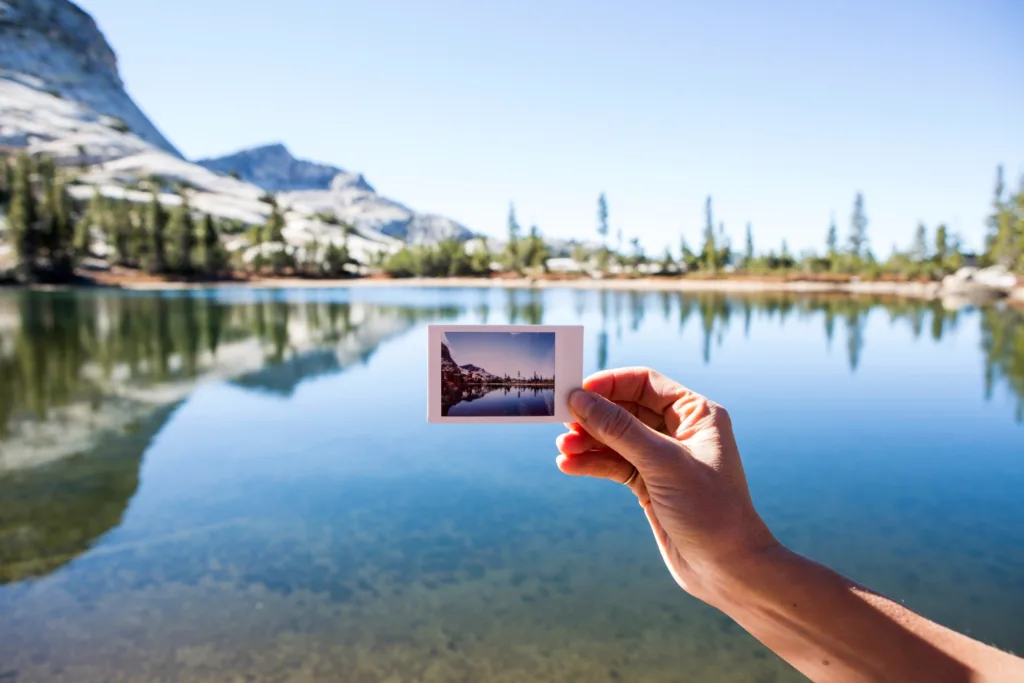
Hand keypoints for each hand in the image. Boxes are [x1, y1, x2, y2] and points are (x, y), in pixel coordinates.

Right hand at [556, 367, 777, 602]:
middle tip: (562, 423)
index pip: (645, 383)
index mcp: (696, 414)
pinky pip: (614, 464)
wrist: (728, 569)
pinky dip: (592, 464)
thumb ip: (620, 430)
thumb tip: (580, 400)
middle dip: (594, 416)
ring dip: (588, 442)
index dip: (610, 384)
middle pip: (625, 409)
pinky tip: (569, 466)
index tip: (578, 391)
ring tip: (563, 450)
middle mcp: (679, 431)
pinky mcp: (649, 484)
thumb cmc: (711, 510)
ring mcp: (662, 459)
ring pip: (616, 439)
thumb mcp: (664, 463)